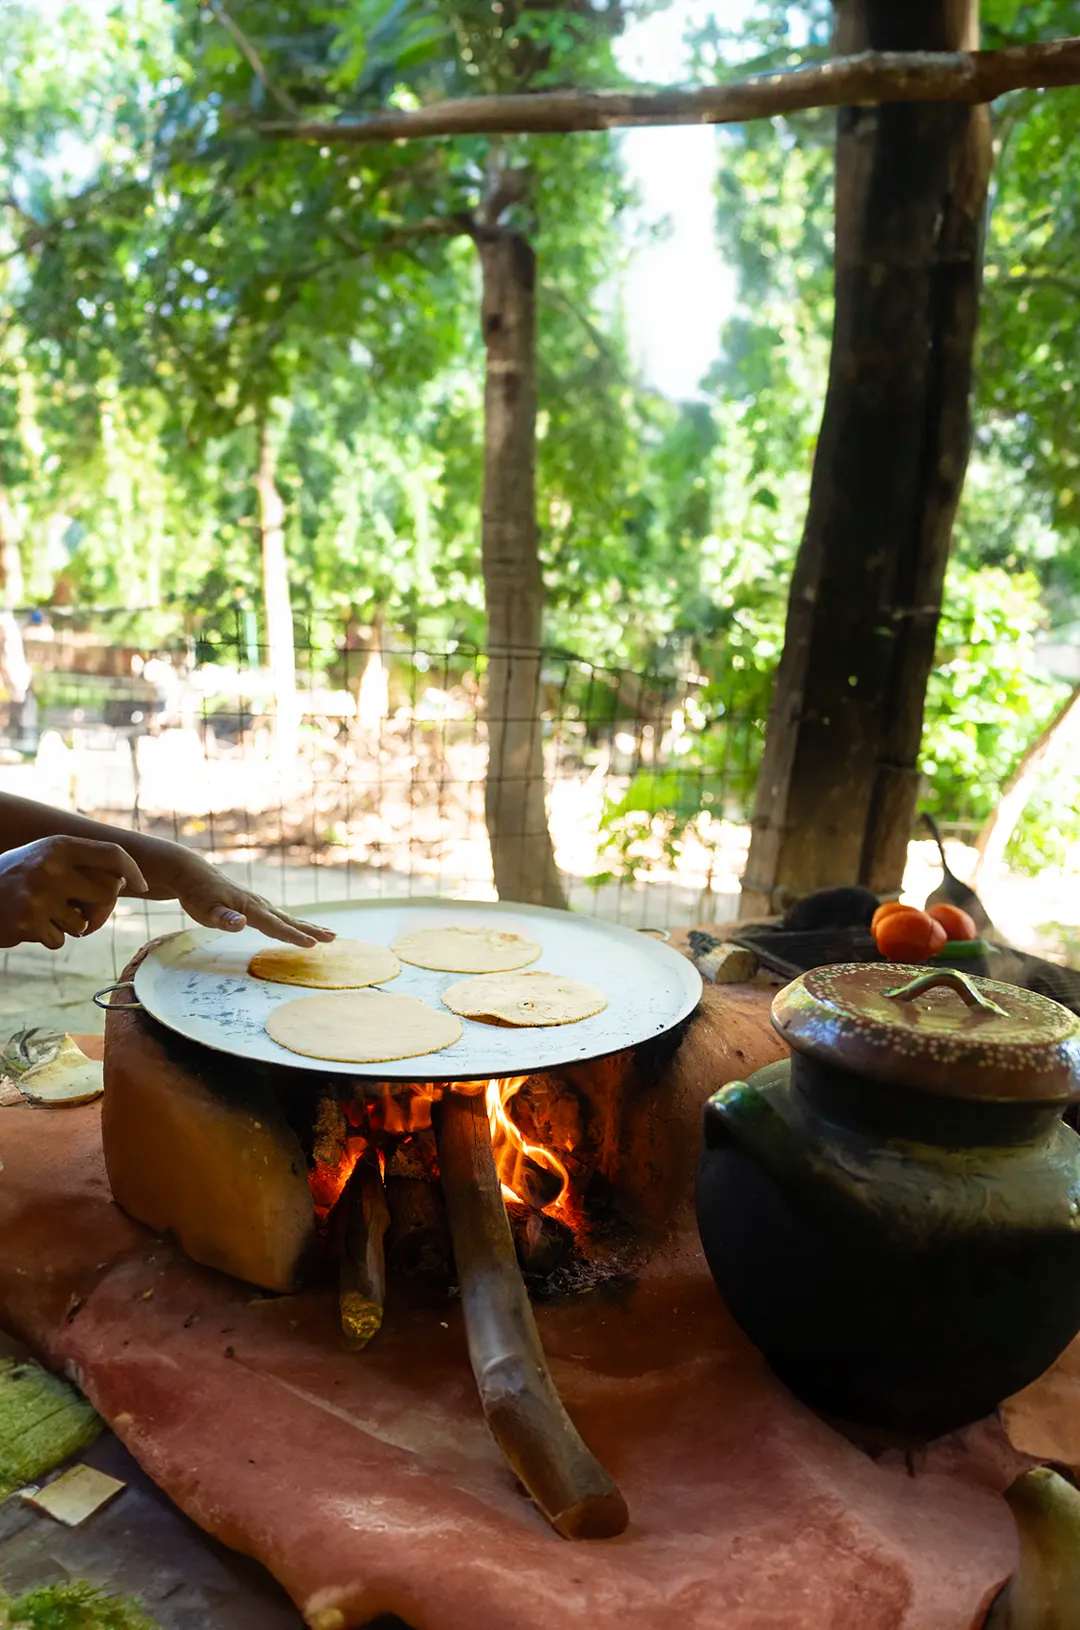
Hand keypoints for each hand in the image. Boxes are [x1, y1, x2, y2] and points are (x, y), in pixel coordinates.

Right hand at [0, 836, 148, 949]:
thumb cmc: (14, 878)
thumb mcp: (43, 857)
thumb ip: (78, 863)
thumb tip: (123, 880)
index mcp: (58, 846)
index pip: (111, 853)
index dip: (132, 870)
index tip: (142, 885)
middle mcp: (51, 867)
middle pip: (107, 893)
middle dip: (99, 907)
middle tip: (80, 911)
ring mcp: (40, 895)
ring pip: (82, 922)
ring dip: (67, 925)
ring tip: (40, 911)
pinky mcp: (30, 922)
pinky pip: (60, 940)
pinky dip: (48, 937)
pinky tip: (27, 923)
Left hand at [135, 839, 334, 946]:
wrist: (192, 873)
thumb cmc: (197, 894)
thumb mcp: (204, 909)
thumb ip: (223, 918)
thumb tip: (241, 923)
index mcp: (250, 908)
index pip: (275, 925)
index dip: (294, 936)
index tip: (312, 944)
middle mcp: (259, 905)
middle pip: (289, 920)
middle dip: (312, 930)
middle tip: (333, 938)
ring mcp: (259, 904)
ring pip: (288, 917)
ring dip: (309, 926)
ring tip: (328, 934)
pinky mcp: (255, 906)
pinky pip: (280, 917)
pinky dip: (295, 923)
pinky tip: (300, 926)